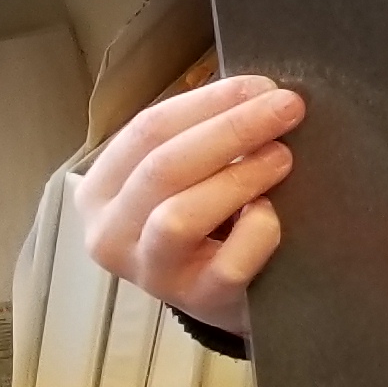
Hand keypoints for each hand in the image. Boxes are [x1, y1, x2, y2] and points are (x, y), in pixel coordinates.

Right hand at [76, 76, 301, 334]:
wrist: (226, 293)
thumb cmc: (205, 222)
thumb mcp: (186, 176)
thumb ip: (203, 138)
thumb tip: (260, 92)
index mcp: (101, 190)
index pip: (147, 131)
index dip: (208, 103)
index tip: (262, 85)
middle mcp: (111, 233)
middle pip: (163, 168)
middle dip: (231, 130)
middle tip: (287, 108)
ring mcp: (151, 273)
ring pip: (179, 216)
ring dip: (237, 178)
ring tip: (282, 157)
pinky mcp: (198, 301)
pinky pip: (228, 264)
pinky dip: (256, 233)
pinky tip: (272, 213)